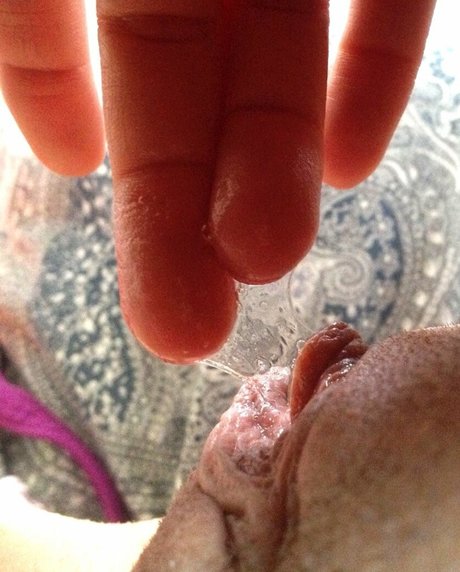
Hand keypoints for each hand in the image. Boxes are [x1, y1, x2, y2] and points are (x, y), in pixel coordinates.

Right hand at [0, 1, 436, 362]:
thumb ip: (40, 10)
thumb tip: (62, 136)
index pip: (62, 0)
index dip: (47, 71)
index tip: (68, 158)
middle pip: (177, 61)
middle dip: (177, 186)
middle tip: (182, 313)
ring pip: (281, 46)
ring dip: (273, 157)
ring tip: (266, 258)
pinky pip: (391, 1)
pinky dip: (377, 77)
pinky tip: (354, 163)